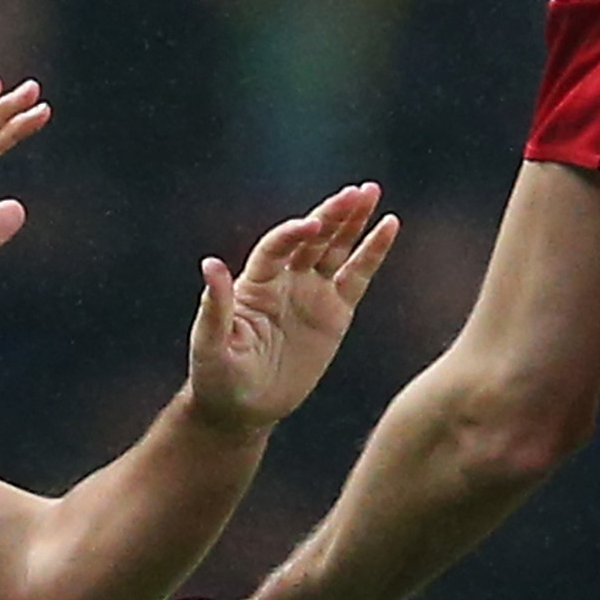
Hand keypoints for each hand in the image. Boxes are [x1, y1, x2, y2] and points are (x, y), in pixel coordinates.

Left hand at [180, 183, 396, 433]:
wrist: (242, 408)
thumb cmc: (218, 378)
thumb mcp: (210, 345)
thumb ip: (214, 306)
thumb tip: (210, 264)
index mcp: (256, 283)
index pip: (278, 246)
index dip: (294, 234)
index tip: (312, 225)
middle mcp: (285, 280)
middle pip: (312, 238)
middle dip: (333, 214)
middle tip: (357, 191)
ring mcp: (311, 294)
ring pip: (336, 249)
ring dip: (353, 221)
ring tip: (371, 193)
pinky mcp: (335, 313)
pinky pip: (357, 277)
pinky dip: (372, 252)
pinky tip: (389, 226)